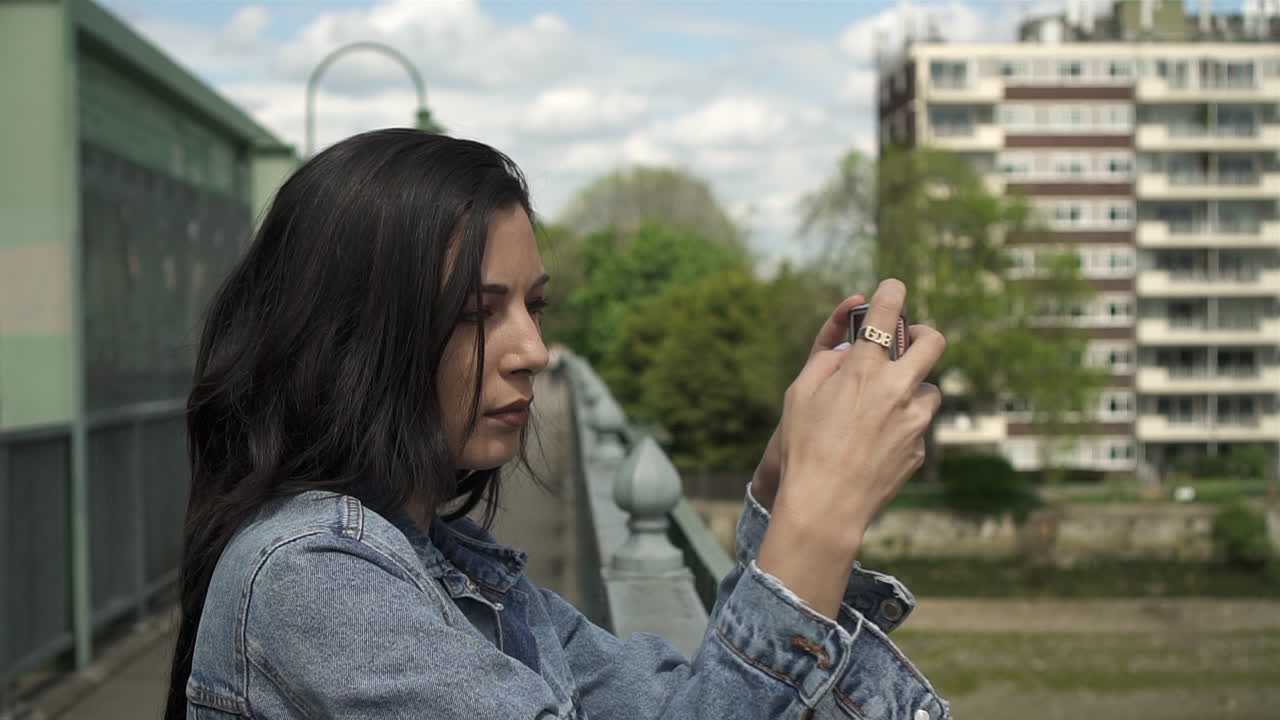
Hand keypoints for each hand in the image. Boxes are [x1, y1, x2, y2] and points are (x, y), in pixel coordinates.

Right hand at [757, 279, 943, 617]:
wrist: (827, 505)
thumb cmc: (804, 447)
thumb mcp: (800, 395)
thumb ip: (825, 363)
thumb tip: (846, 352)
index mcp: (864, 370)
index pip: (886, 314)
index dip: (892, 292)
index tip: (893, 286)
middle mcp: (897, 389)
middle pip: (933, 342)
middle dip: (924, 333)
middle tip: (910, 341)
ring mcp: (915, 420)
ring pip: (929, 389)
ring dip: (912, 390)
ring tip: (884, 409)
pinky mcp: (921, 448)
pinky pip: (919, 426)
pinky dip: (904, 426)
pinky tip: (878, 444)